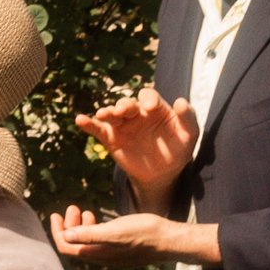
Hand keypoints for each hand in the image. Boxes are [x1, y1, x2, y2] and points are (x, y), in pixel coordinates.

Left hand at [50, 205, 217, 265]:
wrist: (170, 240)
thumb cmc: (144, 233)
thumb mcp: (114, 231)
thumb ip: (89, 235)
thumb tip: (66, 235)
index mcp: (98, 254)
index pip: (67, 247)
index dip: (57, 231)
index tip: (55, 214)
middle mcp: (103, 258)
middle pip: (75, 245)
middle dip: (68, 226)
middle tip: (73, 207)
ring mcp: (113, 255)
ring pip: (87, 243)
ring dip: (81, 227)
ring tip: (84, 211)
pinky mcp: (122, 250)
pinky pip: (99, 242)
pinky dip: (93, 230)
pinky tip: (98, 219)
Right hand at [75, 87, 196, 198]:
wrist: (162, 173)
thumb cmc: (177, 149)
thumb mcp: (189, 134)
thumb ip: (188, 118)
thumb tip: (180, 101)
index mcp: (154, 108)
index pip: (148, 96)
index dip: (148, 99)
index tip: (150, 108)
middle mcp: (136, 113)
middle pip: (127, 103)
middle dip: (124, 105)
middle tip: (123, 110)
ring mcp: (122, 125)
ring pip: (111, 114)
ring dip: (107, 112)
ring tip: (103, 114)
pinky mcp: (111, 138)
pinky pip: (97, 129)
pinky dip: (88, 124)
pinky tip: (80, 120)